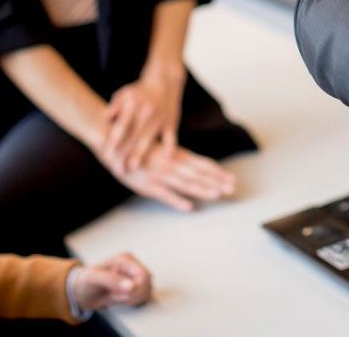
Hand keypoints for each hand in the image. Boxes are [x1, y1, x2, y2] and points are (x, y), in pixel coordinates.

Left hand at [71, 252, 152, 311]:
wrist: (81, 292)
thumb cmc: (86, 281)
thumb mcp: (94, 278)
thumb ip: (112, 280)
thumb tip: (131, 286)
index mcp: (125, 259)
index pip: (144, 276)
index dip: (135, 290)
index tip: (121, 295)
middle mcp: (132, 266)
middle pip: (148, 284)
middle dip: (133, 295)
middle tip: (115, 296)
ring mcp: (134, 276)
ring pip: (147, 291)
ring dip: (133, 299)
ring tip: (116, 296)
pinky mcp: (134, 285)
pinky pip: (143, 296)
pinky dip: (133, 301)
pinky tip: (120, 299)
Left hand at [103, 68, 184, 173]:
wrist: (164, 82)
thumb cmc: (140, 92)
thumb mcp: (123, 94)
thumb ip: (113, 107)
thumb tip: (104, 119)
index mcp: (132, 106)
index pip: (120, 128)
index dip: (112, 143)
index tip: (106, 156)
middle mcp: (146, 113)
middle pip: (132, 138)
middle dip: (123, 155)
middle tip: (116, 170)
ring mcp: (160, 119)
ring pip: (149, 141)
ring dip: (139, 156)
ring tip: (131, 169)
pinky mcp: (172, 123)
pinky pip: (171, 140)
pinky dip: (167, 152)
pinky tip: (162, 165)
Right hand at [106, 145, 235, 212]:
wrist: (116, 142)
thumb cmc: (141, 146)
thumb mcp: (164, 150)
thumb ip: (180, 157)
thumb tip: (197, 164)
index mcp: (177, 155)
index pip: (202, 164)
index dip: (218, 172)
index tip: (232, 179)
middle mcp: (172, 164)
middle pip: (198, 174)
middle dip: (216, 181)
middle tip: (232, 189)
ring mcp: (160, 174)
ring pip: (185, 183)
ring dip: (202, 189)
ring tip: (217, 194)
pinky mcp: (147, 184)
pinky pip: (165, 194)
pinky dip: (177, 200)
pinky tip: (189, 206)